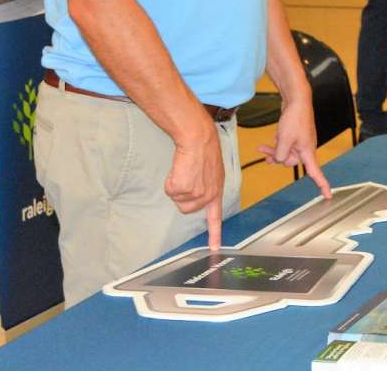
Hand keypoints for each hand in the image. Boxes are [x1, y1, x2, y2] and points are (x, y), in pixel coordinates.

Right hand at [164, 118, 223, 247]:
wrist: (198, 139)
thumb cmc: (204, 150)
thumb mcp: (213, 171)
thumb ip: (207, 185)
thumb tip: (198, 192)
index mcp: (217, 191)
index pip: (215, 217)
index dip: (214, 234)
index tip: (214, 248)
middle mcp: (208, 196)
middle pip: (186, 208)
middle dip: (183, 194)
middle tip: (188, 175)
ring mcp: (195, 194)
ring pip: (177, 199)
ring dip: (176, 186)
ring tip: (185, 170)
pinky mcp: (183, 189)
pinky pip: (170, 190)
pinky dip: (171, 180)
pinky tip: (180, 169)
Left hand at [256, 93, 332, 200]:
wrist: (297, 100)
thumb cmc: (295, 119)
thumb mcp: (285, 140)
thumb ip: (282, 155)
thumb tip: (280, 160)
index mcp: (308, 152)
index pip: (316, 172)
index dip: (322, 185)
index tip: (328, 196)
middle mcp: (306, 148)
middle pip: (291, 162)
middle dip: (279, 157)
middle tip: (269, 151)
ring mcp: (300, 142)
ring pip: (285, 153)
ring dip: (274, 151)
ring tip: (262, 148)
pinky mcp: (295, 136)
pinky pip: (285, 145)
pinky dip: (277, 145)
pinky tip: (270, 141)